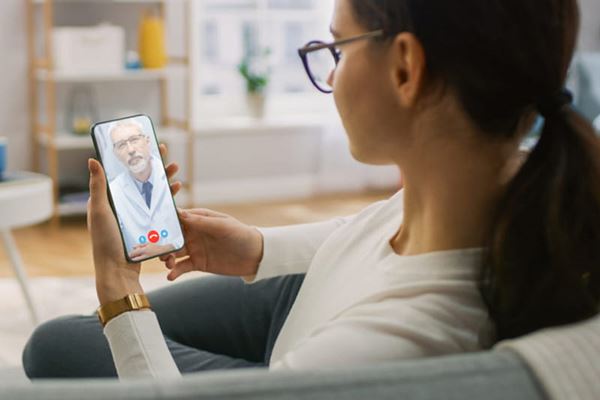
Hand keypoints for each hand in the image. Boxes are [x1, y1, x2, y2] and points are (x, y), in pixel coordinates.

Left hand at [90, 143, 180, 304]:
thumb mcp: (100, 211)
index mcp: (110, 198)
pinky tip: (176, 192)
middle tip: (165, 151)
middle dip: (155, 165)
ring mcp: (136, 216)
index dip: (136, 157)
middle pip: (142, 179)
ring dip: (165, 180)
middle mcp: (124, 205)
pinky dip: (168, 199)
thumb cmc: (105, 242)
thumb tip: (93, 160)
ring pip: (153, 192)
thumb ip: (98, 186)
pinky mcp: (147, 226)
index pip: (125, 172)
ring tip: (176, 170)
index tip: (146, 143)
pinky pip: (160, 209)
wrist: (118, 271)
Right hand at [161, 209, 263, 280]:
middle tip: (154, 250)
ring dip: (166, 257)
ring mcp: (194, 249)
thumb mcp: (223, 226)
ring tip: (167, 263)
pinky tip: (170, 276)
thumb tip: (180, 214)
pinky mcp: (198, 263)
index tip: (151, 226)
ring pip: (173, 252)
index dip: (164, 221)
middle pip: (171, 236)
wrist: (255, 256)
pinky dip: (174, 272)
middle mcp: (193, 233)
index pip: (177, 218)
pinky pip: (182, 267)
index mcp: (198, 219)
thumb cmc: (241, 234)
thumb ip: (202, 221)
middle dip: (161, 242)